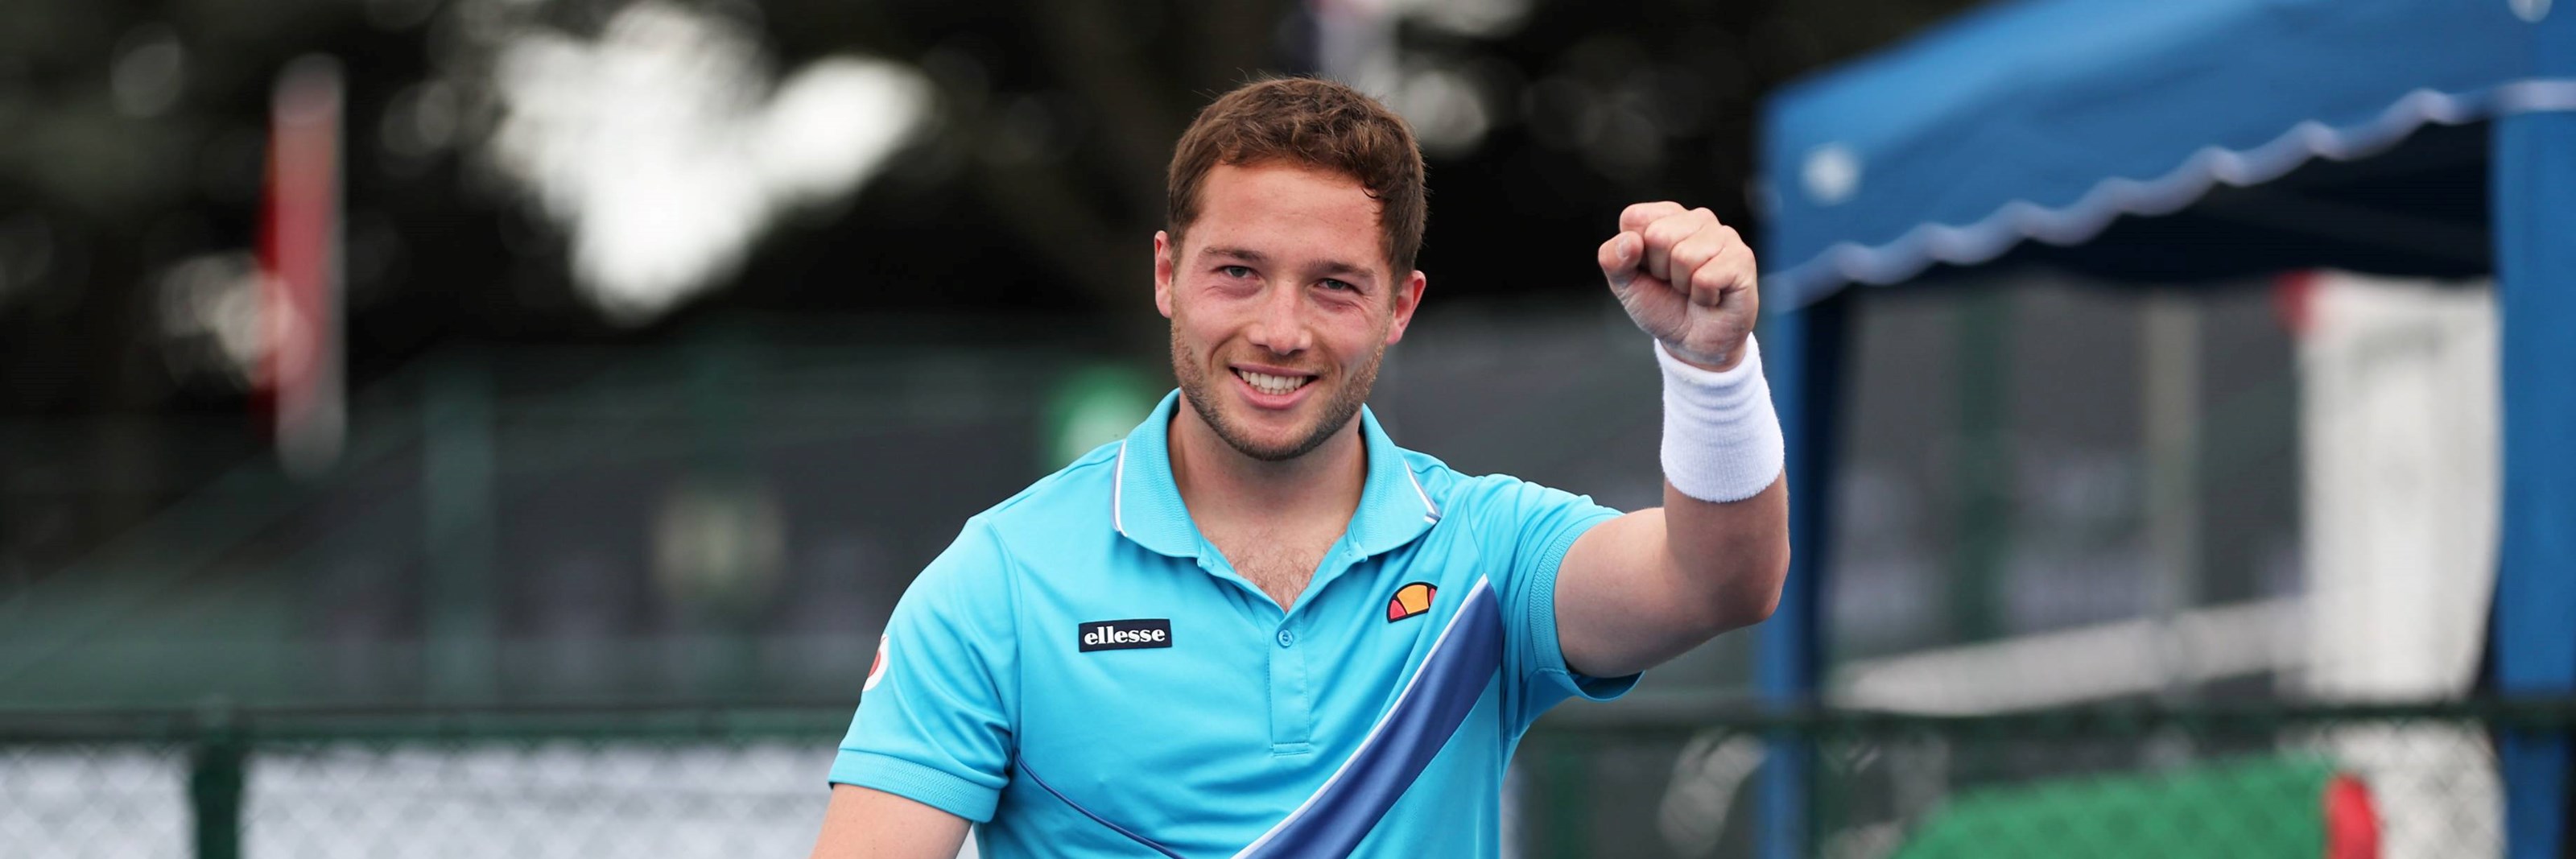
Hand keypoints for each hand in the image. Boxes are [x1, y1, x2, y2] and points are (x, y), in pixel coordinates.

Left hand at [1598, 202, 1757, 370]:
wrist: (1694, 344)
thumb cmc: (1662, 306)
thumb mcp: (1625, 285)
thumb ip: (1613, 259)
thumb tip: (1630, 241)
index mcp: (1666, 216)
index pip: (1635, 217)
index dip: (1634, 253)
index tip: (1650, 270)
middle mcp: (1697, 218)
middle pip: (1659, 235)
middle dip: (1659, 270)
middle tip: (1674, 283)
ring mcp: (1724, 235)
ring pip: (1684, 256)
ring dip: (1683, 285)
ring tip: (1693, 289)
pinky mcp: (1742, 258)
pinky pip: (1706, 277)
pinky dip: (1702, 297)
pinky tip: (1711, 296)